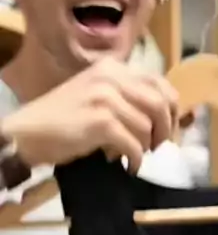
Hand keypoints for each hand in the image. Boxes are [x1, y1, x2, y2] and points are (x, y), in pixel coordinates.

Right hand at [1, 57, 179, 174]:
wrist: (29, 131)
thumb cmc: (64, 118)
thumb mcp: (97, 96)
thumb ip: (127, 98)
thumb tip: (164, 117)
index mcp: (114, 68)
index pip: (160, 83)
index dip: (172, 109)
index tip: (169, 129)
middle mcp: (112, 77)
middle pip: (160, 103)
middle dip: (165, 130)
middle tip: (158, 147)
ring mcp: (106, 98)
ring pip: (147, 126)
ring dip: (146, 147)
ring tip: (134, 155)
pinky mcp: (101, 121)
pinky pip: (134, 144)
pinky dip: (135, 159)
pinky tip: (129, 166)